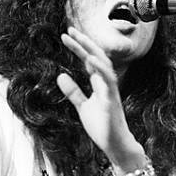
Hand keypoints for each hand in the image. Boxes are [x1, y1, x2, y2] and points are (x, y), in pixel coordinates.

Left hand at [57, 26, 144, 172]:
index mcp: (100, 84)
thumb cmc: (103, 126)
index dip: (79, 47)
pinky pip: (108, 81)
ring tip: (78, 39)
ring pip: (103, 65)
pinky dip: (100, 69)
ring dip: (91, 50)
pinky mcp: (112, 101)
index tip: (66, 35)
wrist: (116, 145)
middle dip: (84, 43)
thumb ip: (73, 92)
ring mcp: (110, 91)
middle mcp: (106, 84)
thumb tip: (60, 76)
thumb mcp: (83, 107)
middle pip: (97, 57)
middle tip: (70, 30)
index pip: (89, 61)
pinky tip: (91, 59)